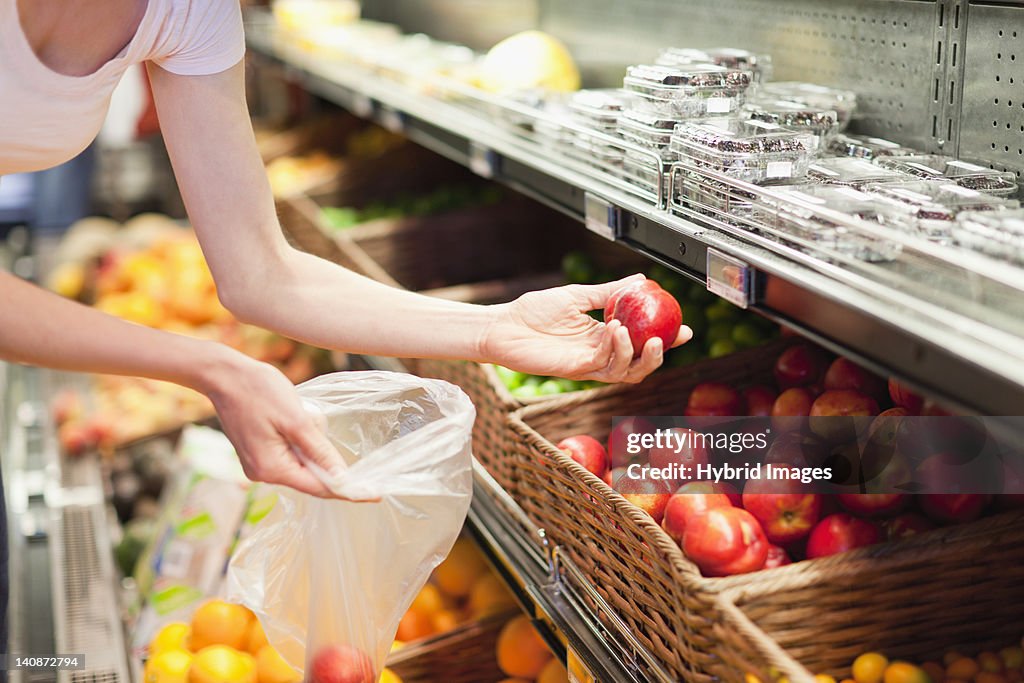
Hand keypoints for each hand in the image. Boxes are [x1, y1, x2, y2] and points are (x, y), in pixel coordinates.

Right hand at [201, 351, 370, 499]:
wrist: (223, 375)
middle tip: (331, 434)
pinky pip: (289, 455)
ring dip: (312, 444)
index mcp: (272, 469)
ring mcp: (257, 465)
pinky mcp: (257, 453)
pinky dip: (300, 441)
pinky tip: (296, 416)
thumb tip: (341, 478)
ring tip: (302, 413)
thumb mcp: (296, 420)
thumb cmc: (259, 391)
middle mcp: (262, 474)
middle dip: (327, 459)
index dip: (349, 491)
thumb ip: (319, 451)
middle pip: (310, 478)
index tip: (374, 495)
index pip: (320, 488)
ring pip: (301, 464)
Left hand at [482, 274, 692, 383]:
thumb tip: (640, 279)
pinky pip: (603, 365)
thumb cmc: (533, 311)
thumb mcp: (578, 295)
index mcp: (603, 336)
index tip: (685, 329)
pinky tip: (614, 329)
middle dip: (658, 355)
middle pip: (639, 365)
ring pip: (625, 371)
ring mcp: (588, 365)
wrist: (503, 325)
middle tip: (667, 338)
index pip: (641, 342)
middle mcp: (599, 354)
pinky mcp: (575, 370)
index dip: (666, 339)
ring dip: (634, 352)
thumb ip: (608, 292)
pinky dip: (613, 349)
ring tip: (632, 331)